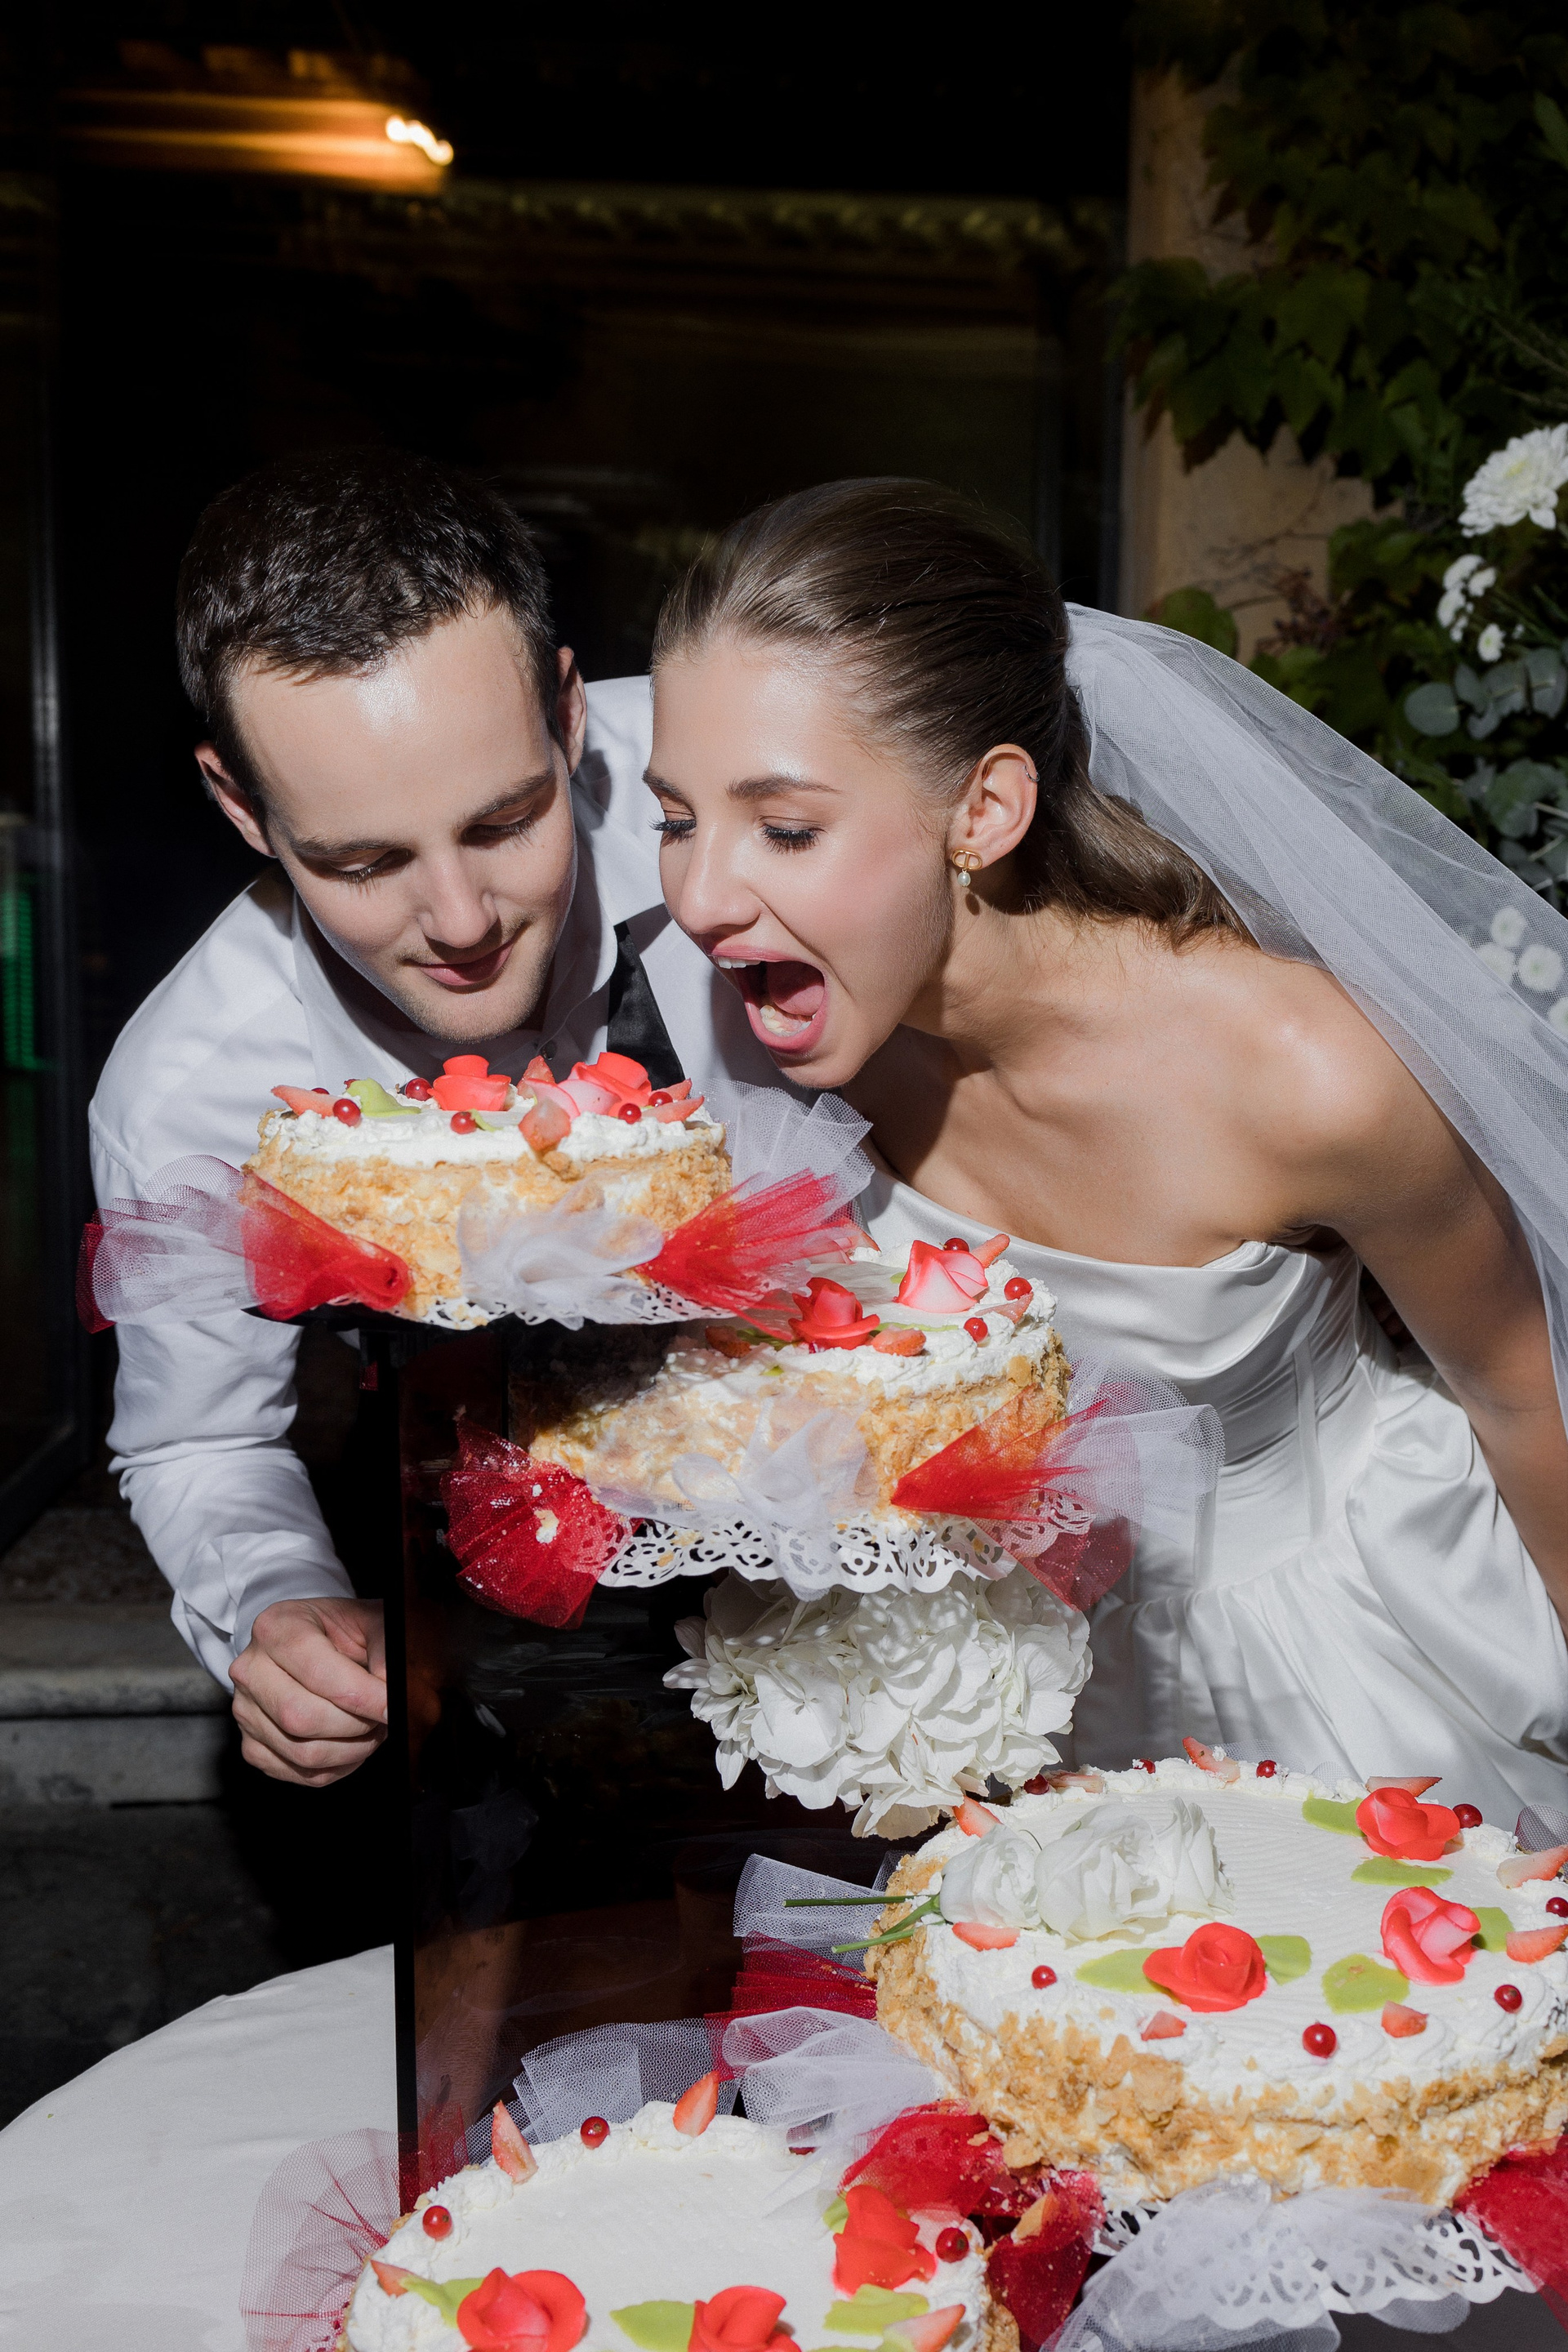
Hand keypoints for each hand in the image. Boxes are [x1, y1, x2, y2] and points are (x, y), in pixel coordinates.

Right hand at [230, 1597, 387, 1785]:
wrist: (310, 1642)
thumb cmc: (341, 1631)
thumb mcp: (369, 1620)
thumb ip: (385, 1648)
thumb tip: (391, 1692)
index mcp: (276, 1628)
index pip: (317, 1672)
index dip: (361, 1696)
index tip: (392, 1706)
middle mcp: (250, 1670)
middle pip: (303, 1718)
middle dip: (356, 1726)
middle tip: (383, 1717)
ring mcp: (245, 1711)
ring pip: (304, 1753)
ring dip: (352, 1750)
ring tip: (371, 1729)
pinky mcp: (252, 1746)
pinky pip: (300, 1774)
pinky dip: (337, 1767)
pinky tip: (351, 1743)